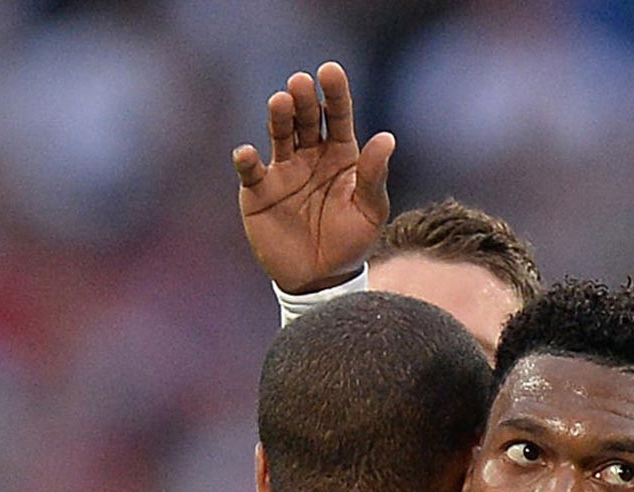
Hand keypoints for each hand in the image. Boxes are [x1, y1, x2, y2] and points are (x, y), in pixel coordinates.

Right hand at [233, 61, 392, 292]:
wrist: (321, 279)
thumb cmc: (350, 244)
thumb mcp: (370, 213)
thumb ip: (374, 177)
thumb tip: (386, 139)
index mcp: (340, 154)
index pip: (337, 115)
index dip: (334, 93)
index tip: (330, 71)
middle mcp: (310, 154)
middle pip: (306, 119)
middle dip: (304, 100)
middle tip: (300, 83)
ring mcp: (283, 170)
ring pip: (279, 135)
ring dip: (278, 117)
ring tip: (281, 102)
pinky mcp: (258, 191)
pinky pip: (251, 171)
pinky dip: (246, 161)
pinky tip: (247, 153)